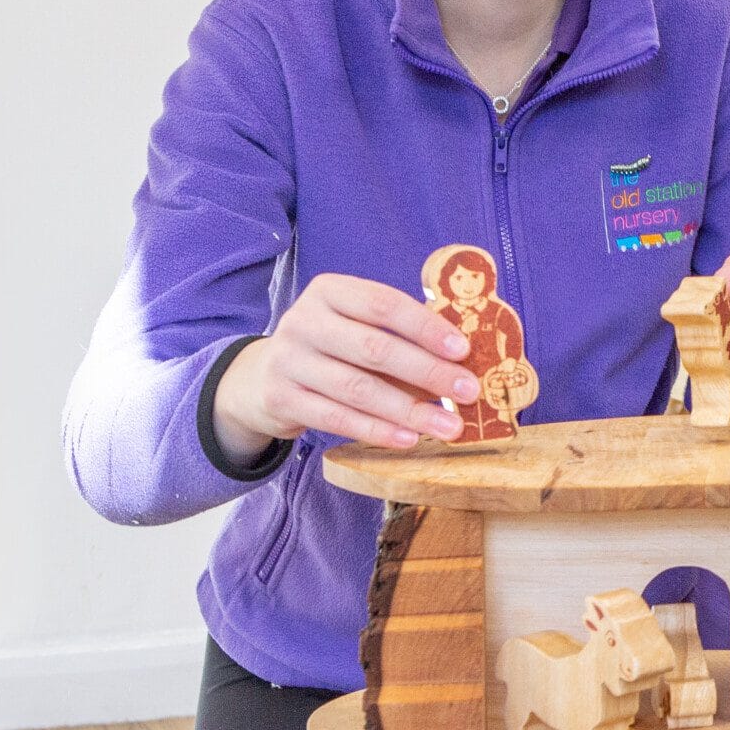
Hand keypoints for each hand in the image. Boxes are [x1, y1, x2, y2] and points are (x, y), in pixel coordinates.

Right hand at [213, 272, 481, 457]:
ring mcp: (288, 360)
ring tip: (449, 426)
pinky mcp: (280, 398)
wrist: (262, 378)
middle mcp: (304, 320)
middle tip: (467, 391)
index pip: (383, 304)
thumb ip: (400, 337)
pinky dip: (376, 430)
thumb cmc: (331, 349)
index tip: (463, 350)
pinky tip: (408, 438)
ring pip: (357, 389)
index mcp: (329, 291)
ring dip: (409, 410)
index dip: (425, 327)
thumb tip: (461, 364)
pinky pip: (336, 418)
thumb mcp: (355, 328)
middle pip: (374, 348)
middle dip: (427, 371)